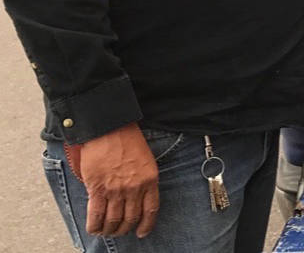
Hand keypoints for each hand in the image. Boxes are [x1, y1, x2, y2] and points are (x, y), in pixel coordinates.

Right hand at [80, 122, 158, 237]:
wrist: (110, 128)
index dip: (146, 225)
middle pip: (131, 218)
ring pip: (113, 220)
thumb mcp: (145, 160)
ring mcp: (116, 189)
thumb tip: (134, 199)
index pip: (151, 210)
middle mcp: (135, 187)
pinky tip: (95, 229)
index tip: (142, 232)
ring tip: (107, 231)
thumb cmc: (128, 140)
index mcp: (150, 180)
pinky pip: (96, 215)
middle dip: (125, 229)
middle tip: (120, 231)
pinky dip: (95, 226)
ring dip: (110, 230)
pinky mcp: (97, 189)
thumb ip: (142, 180)